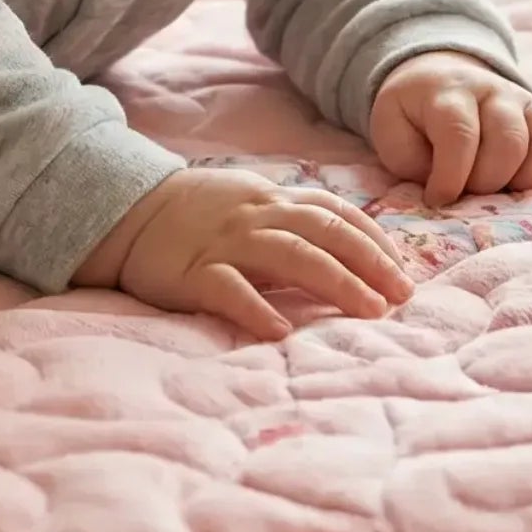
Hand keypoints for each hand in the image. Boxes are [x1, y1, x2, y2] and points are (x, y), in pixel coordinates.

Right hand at [74, 166, 413, 344]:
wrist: (129, 210)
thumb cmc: (198, 213)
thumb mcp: (250, 201)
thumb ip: (293, 218)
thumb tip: (350, 247)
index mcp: (274, 199)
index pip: (337, 213)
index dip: (375, 240)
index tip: (403, 270)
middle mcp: (257, 216)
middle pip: (325, 234)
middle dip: (369, 263)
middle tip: (402, 295)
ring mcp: (226, 243)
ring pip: (291, 256)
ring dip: (335, 282)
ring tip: (368, 310)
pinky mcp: (193, 272)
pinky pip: (229, 290)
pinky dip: (257, 309)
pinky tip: (281, 331)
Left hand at [370, 53, 531, 206]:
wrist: (437, 79)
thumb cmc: (414, 119)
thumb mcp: (393, 134)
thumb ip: (412, 162)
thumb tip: (449, 194)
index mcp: (449, 94)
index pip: (460, 134)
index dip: (451, 175)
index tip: (438, 200)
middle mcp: (495, 93)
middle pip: (510, 141)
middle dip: (490, 181)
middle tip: (471, 194)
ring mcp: (528, 104)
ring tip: (509, 192)